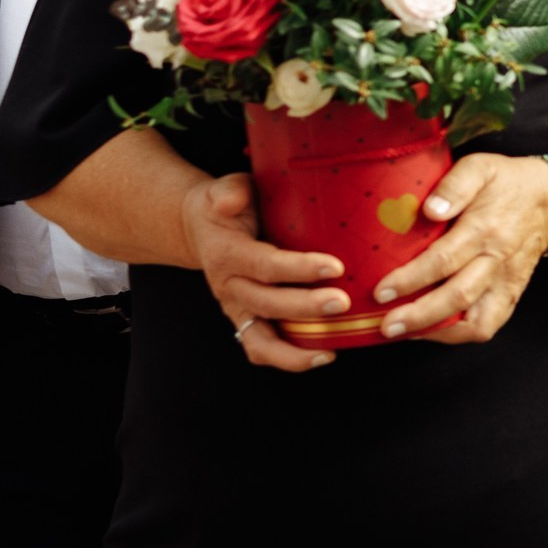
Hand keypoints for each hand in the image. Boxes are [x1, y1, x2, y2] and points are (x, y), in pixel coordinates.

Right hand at [184, 174, 350, 371]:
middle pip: (268, 304)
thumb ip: (231, 191)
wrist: (203, 229)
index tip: (335, 266)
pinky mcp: (245, 321)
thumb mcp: (225, 188)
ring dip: (295, 349)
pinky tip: (322, 355)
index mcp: (227, 254)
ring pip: (260, 340)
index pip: (266, 265)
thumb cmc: (226, 205)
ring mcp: (236, 308)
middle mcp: (229, 287)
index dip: (300, 268)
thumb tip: (231, 200)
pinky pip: (261, 349)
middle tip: (344, 302)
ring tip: (331, 349)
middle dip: (306, 307)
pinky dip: (288, 359)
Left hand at [371, 153, 547, 345]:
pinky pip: (488, 325)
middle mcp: (498, 260)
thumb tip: (430, 210)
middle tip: (386, 325)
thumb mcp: (480, 167)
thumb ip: (454, 185)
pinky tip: (432, 331)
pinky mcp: (510, 294)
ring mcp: (506, 282)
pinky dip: (459, 336)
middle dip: (418, 315)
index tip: (381, 290)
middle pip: (458, 296)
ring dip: (440, 333)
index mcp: (486, 228)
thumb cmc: (505, 182)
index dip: (410, 279)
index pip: (445, 260)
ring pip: (478, 321)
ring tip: (405, 333)